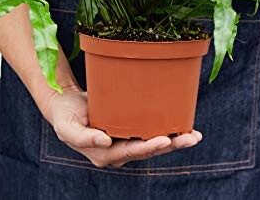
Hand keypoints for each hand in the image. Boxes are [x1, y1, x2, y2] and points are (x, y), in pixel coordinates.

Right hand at [43, 87, 202, 167]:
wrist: (65, 106)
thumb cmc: (65, 117)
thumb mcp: (67, 128)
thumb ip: (84, 137)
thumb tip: (106, 141)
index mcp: (104, 154)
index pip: (131, 152)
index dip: (149, 147)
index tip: (165, 139)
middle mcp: (118, 150)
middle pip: (148, 149)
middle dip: (170, 145)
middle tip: (189, 138)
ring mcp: (125, 140)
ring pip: (153, 142)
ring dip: (174, 140)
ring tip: (194, 135)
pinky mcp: (129, 128)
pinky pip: (149, 130)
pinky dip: (167, 129)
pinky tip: (183, 125)